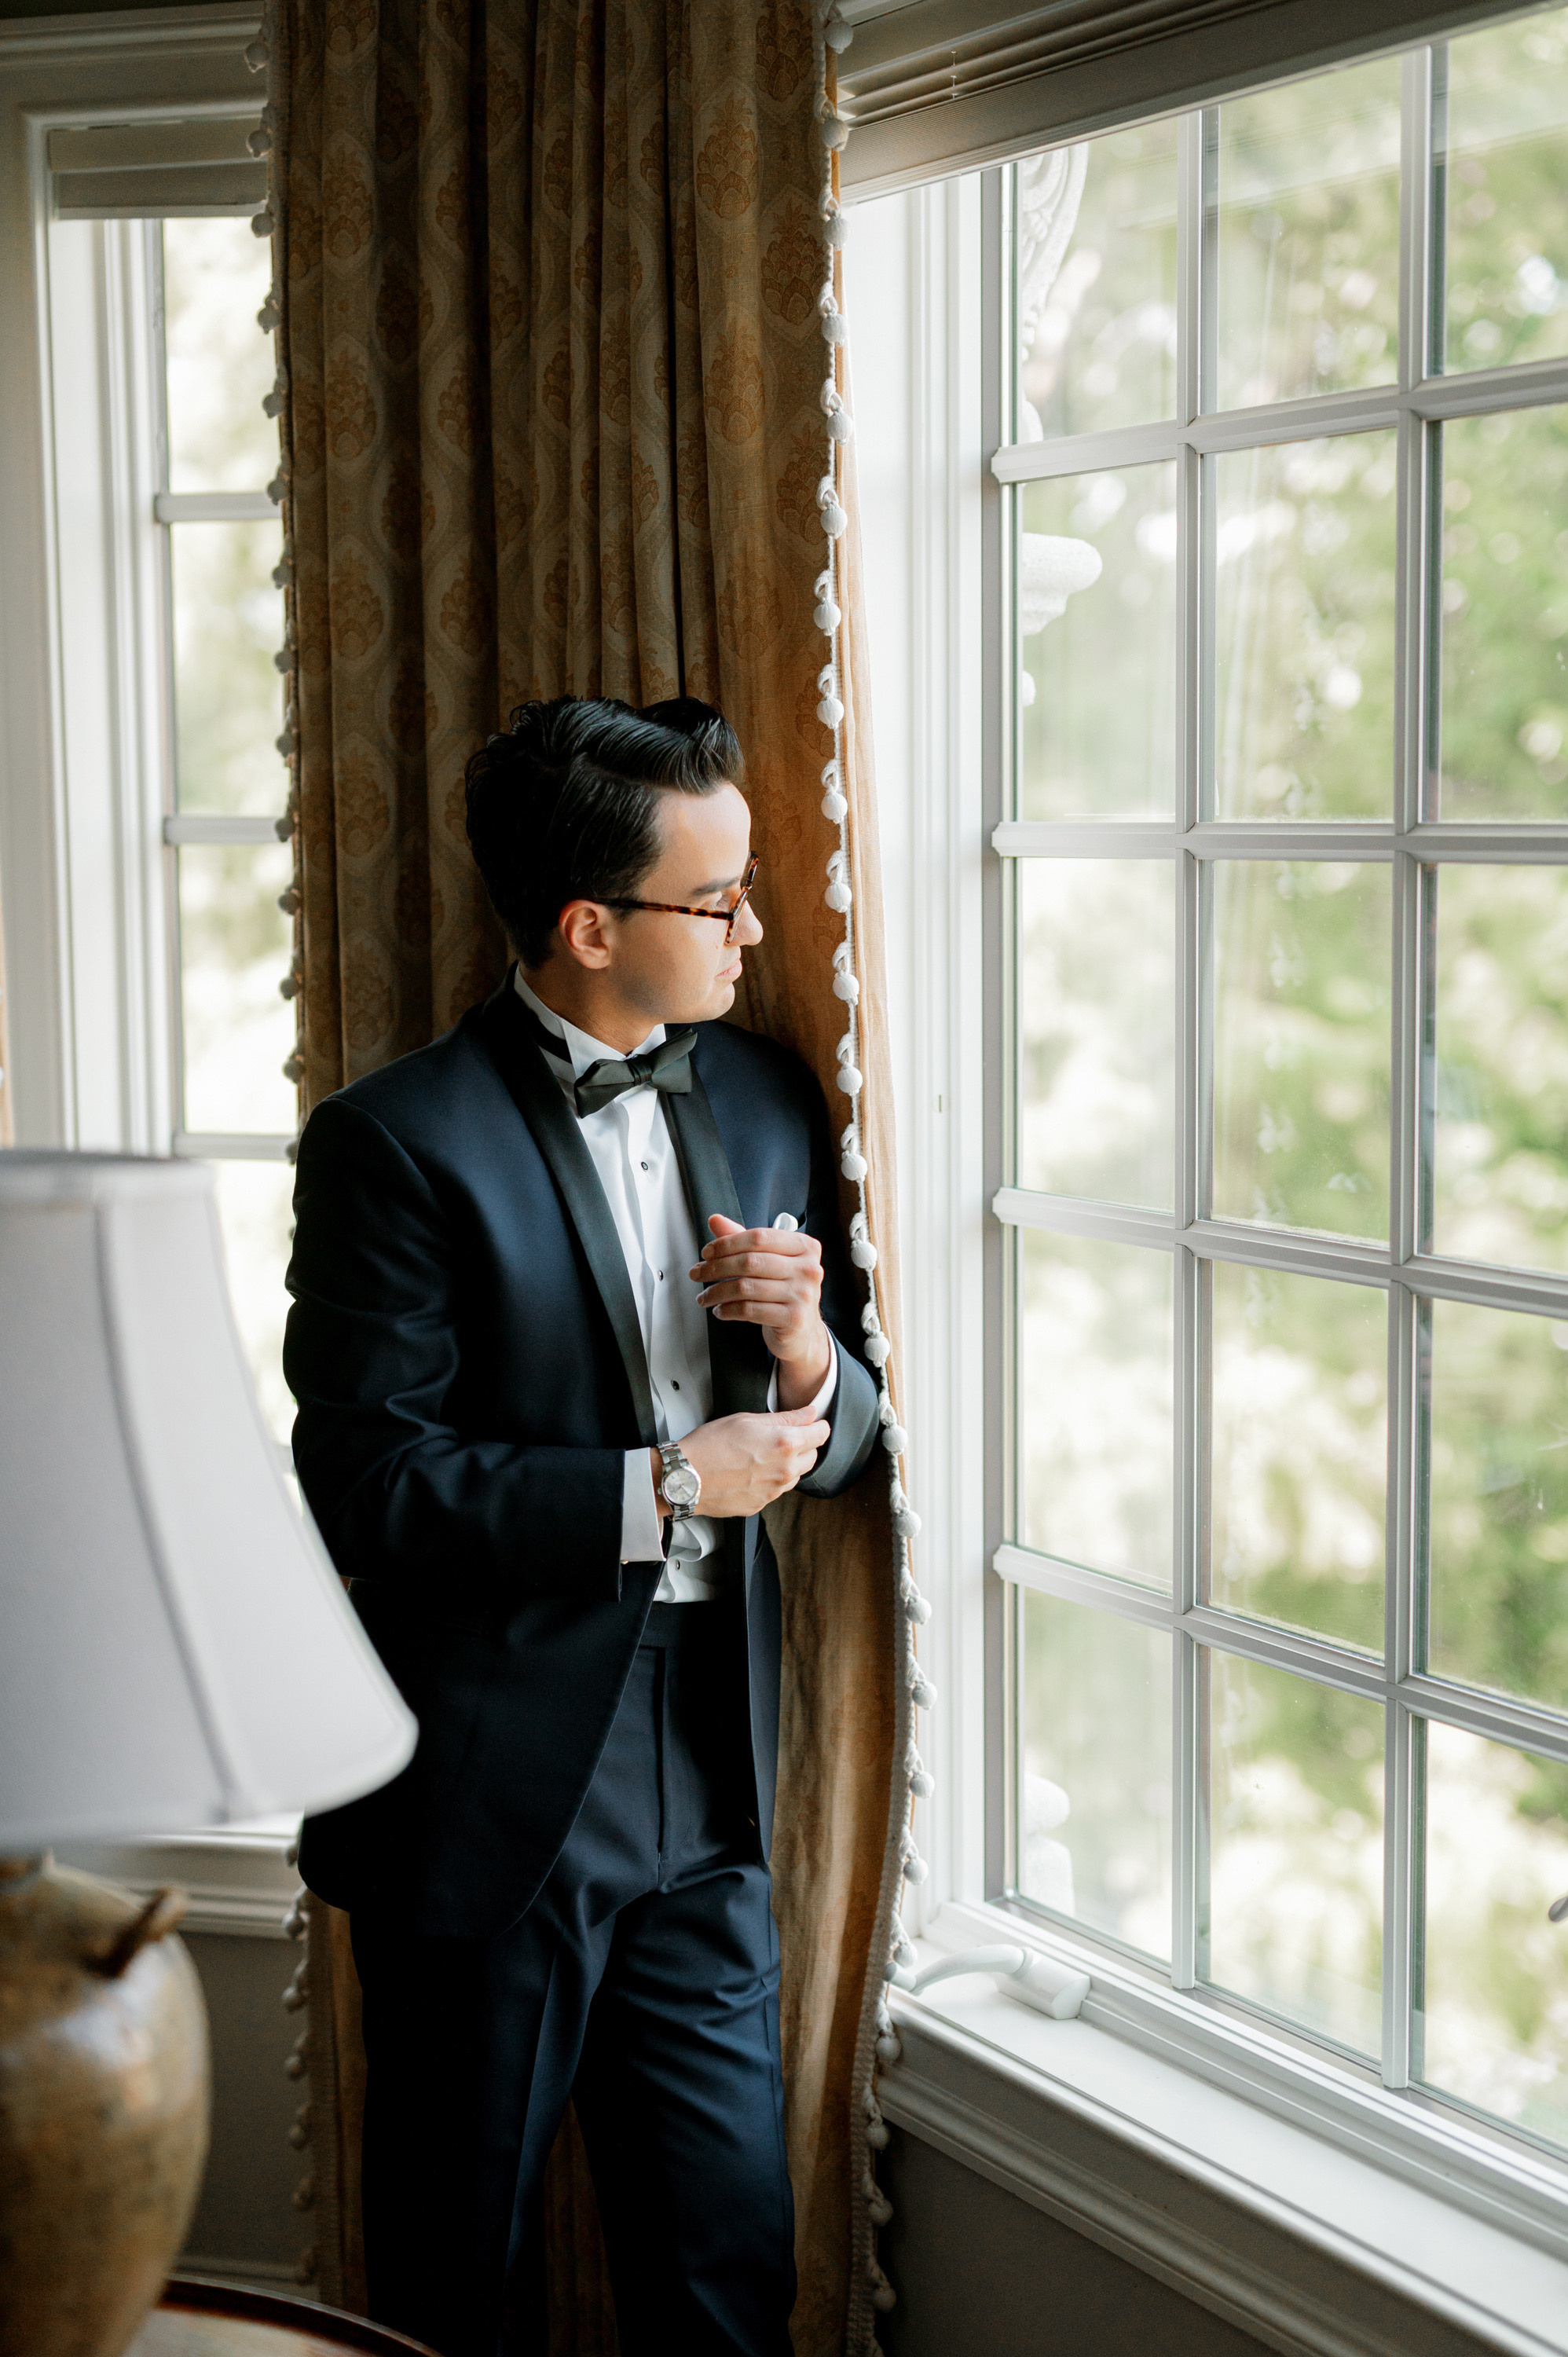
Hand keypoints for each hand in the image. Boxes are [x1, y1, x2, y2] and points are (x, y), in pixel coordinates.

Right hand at [651, 1406, 830, 1520]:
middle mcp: (784, 1471)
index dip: (817, 1425)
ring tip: (761, 1454)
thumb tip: (808, 1413)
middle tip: (781, 1436)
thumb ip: (784, 1417)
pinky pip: (776, 1490)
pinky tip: (750, 1470)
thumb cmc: (709, 1446)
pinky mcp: (761, 1504)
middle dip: (803, 1444)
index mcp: (785, 1444)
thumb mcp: (747, 1420)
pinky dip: (770, 1479)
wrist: (685, 1478)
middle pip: (813, 1456)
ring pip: (795, 1475)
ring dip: (788, 1464)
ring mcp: (773, 1491)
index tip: (811, 1423)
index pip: (821, 1434)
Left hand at [691, 1214, 831, 1401]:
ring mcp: (803, 1294)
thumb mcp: (767, 1259)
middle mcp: (808, 1269)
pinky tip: (720, 1310)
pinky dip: (728, 1310)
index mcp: (804, 1246)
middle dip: (716, 1268)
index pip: (758, 1237)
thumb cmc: (784, 1290)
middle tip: (697, 1273)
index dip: (727, 1243)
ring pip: (746, 1287)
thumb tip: (715, 1220)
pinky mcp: (793, 1318)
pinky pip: (749, 1310)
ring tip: (705, 1296)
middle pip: (750, 1262)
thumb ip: (742, 1239)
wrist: (802, 1329)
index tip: (707, 1253)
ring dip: (716, 1292)